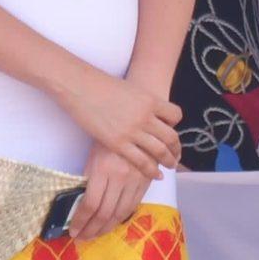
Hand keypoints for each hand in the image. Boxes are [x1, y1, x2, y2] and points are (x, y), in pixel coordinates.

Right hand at [61, 67, 180, 176]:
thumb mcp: (131, 90)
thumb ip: (143, 103)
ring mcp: (132, 131)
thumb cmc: (102, 85)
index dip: (175, 125)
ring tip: (170, 166)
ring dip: (168, 160)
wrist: (81, 87)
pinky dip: (152, 170)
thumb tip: (149, 113)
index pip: (175, 115)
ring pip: (160, 151)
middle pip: (171, 137)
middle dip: (176, 149)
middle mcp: (145, 116)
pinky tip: (156, 174)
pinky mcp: (118, 143)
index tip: (172, 132)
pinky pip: (142, 161)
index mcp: (150, 100)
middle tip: (177, 156)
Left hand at [72, 146, 150, 241]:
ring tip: (95, 234)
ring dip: (106, 228)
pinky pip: (132, 206)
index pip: (90, 204)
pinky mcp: (145, 183)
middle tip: (82, 237)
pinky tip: (111, 223)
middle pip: (105, 213)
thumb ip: (88, 181)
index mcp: (103, 170)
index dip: (81, 221)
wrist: (135, 128)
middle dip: (91, 229)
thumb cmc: (107, 141)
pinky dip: (120, 218)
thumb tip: (81, 206)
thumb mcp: (93, 157)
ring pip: (120, 214)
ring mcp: (135, 181)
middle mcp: (120, 177)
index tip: (74, 230)